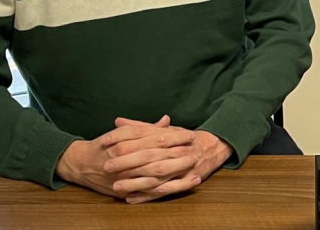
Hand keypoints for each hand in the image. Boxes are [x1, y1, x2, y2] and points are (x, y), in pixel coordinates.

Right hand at [56, 115, 183, 197]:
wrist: (81, 164)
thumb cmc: (104, 145)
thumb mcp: (122, 132)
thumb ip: (145, 127)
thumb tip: (166, 120)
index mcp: (125, 142)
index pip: (154, 138)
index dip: (173, 137)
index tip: (189, 135)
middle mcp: (125, 159)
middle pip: (156, 156)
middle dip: (177, 153)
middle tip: (195, 149)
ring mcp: (126, 176)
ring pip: (154, 174)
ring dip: (176, 170)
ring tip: (193, 164)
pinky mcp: (127, 190)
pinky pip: (151, 191)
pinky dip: (169, 188)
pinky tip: (186, 183)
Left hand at [103, 117, 233, 203]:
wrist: (212, 147)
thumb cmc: (183, 139)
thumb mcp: (164, 129)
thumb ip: (140, 127)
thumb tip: (118, 120)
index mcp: (169, 136)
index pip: (145, 137)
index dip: (126, 140)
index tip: (107, 143)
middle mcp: (176, 151)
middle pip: (150, 158)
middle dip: (128, 162)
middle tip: (108, 165)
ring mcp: (181, 168)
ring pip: (156, 177)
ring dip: (135, 183)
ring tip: (116, 186)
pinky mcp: (184, 182)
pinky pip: (164, 191)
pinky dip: (147, 196)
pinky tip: (130, 198)